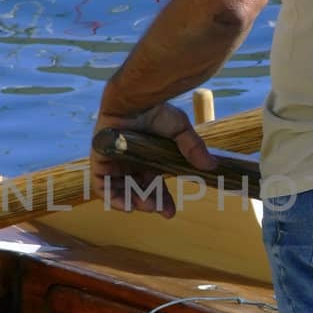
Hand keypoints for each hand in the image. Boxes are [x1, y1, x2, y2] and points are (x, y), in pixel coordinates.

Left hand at [90, 97, 217, 217]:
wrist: (134, 99)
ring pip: (122, 191)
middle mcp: (131, 164)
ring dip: (133, 202)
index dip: (162, 201)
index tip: (170, 213)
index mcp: (149, 159)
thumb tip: (211, 166)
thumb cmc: (155, 111)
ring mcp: (115, 164)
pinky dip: (113, 198)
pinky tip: (127, 205)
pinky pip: (102, 186)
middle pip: (139, 191)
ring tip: (146, 205)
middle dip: (150, 203)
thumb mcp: (180, 129)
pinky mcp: (100, 161)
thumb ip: (193, 148)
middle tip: (159, 209)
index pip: (155, 186)